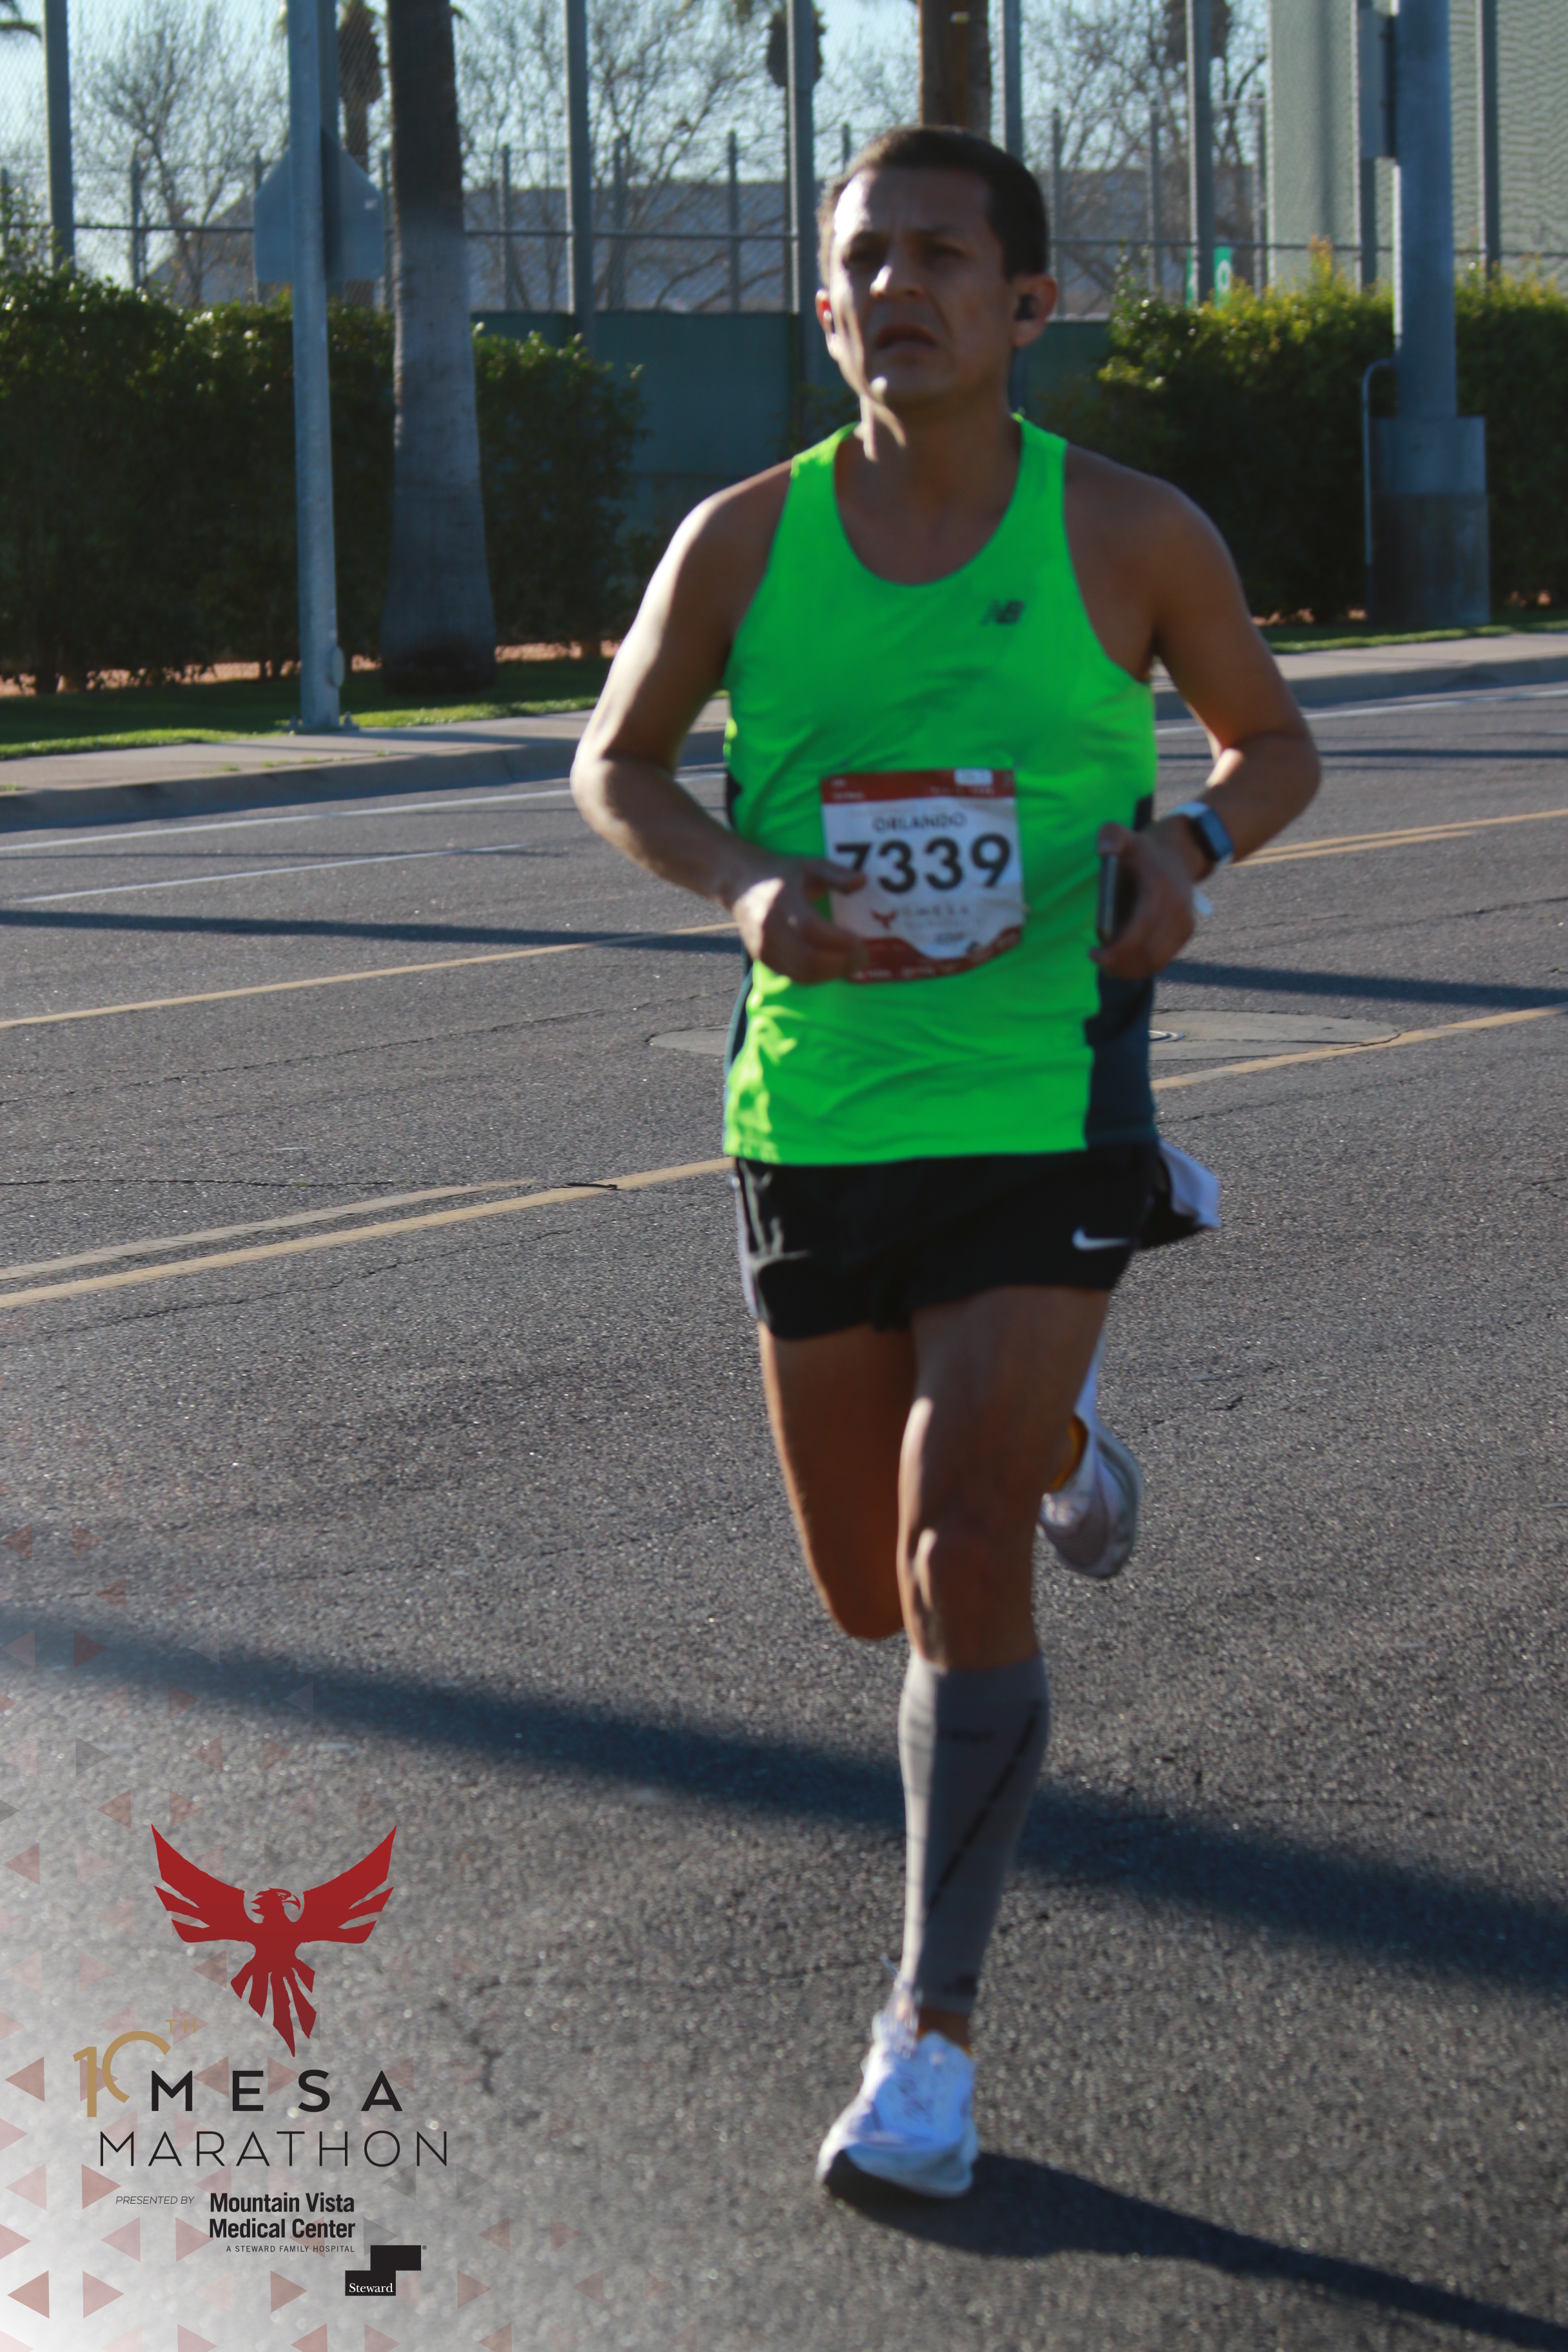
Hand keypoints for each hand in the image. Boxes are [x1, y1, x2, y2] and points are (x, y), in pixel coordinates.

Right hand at [726, 853, 868, 983]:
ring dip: (832, 974)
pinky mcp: (763, 959)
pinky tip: (833, 968)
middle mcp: (770, 928)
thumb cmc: (781, 874)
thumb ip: (836, 874)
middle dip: (841, 964)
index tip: (862, 942)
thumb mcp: (810, 865)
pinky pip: (794, 976)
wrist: (740, 883)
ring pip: (802, 973)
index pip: (811, 929)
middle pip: (808, 959)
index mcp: (782, 901)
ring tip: (852, 965)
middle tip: (863, 958)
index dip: (839, 941)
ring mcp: (764, 947)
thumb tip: (862, 881)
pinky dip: (818, 976)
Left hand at [1090, 820, 1201, 979]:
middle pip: (1147, 951)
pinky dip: (1142, 967)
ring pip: (1156, 960)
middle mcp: (1178, 909)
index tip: (1094, 954)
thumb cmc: (1143, 850)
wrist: (1180, 852)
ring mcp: (1185, 923)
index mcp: (1160, 888)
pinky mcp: (1187, 932)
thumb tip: (1103, 851)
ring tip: (1106, 964)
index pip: (1140, 929)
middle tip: (1097, 960)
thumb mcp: (1124, 835)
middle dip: (1119, 964)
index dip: (1118, 949)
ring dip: (1129, 970)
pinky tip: (1122, 964)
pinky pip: (1163, 959)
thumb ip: (1111, 836)